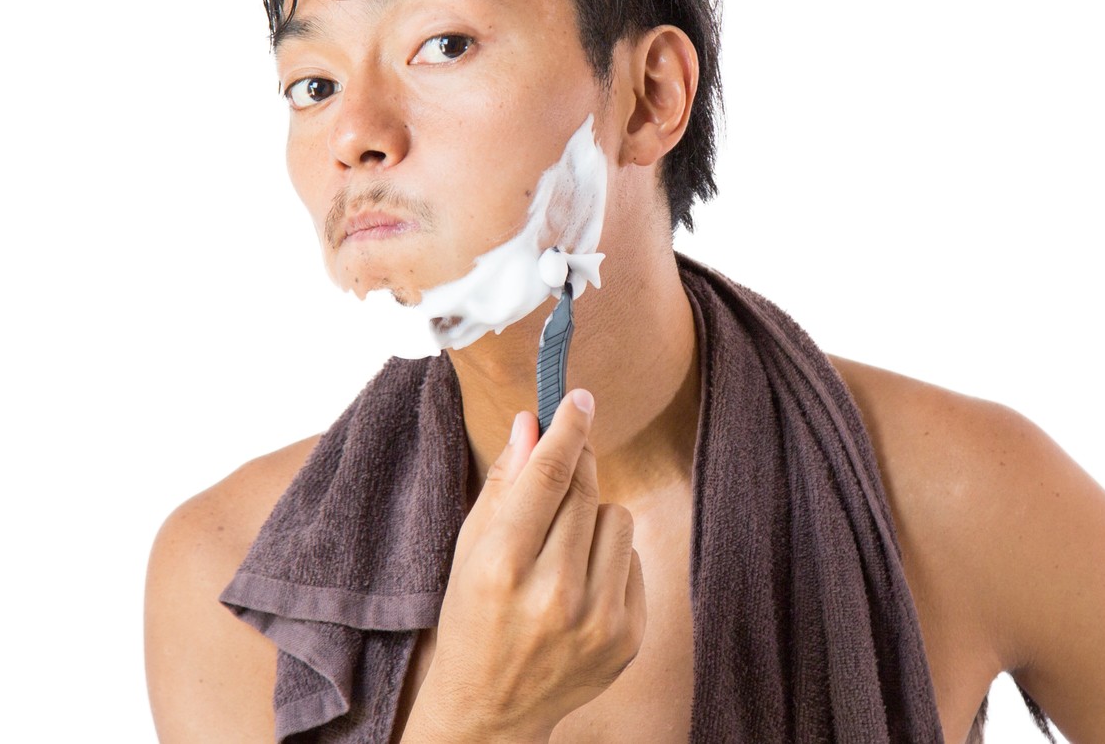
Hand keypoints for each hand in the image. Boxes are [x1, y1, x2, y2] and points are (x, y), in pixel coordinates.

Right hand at [411, 389, 645, 741]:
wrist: (493, 707)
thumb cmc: (473, 616)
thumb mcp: (470, 548)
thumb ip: (504, 484)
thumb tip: (531, 422)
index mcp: (504, 567)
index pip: (548, 476)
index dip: (568, 428)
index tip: (580, 398)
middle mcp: (554, 595)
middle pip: (585, 490)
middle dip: (574, 471)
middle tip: (558, 475)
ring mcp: (597, 621)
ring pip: (617, 518)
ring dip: (592, 521)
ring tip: (561, 553)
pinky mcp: (628, 637)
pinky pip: (635, 559)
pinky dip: (609, 560)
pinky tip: (579, 587)